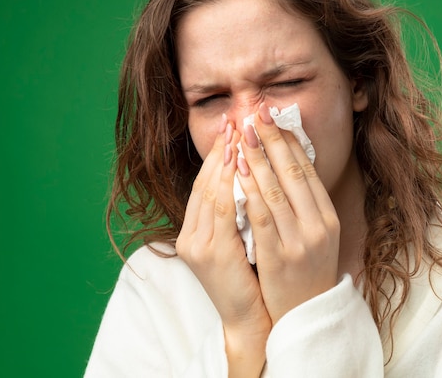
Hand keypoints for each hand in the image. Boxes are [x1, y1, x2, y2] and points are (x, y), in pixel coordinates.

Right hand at [175, 116, 269, 376]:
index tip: (231, 130)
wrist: (250, 319)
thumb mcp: (239, 240)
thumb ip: (236, 211)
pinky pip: (222, 211)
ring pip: (210, 193)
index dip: (217, 156)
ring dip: (225, 161)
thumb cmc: (251, 277)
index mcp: (194, 233)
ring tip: (239, 135)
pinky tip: (242, 165)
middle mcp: (190, 237)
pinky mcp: (213, 254)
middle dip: (221, 151)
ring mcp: (198, 246)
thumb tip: (249, 174)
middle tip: (235, 122)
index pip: (204, 185)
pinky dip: (231, 185)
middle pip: (204, 184)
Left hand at [237, 103, 340, 324]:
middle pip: (293, 173)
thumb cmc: (307, 272)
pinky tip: (238, 172)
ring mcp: (300, 241)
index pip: (307, 170)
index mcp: (328, 217)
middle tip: (255, 114)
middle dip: (272, 140)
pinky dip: (250, 191)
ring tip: (243, 134)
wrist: (306, 316)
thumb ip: (304, 204)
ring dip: (257, 158)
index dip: (289, 141)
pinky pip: (262, 217)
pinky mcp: (279, 257)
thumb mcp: (316, 235)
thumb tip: (287, 167)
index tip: (273, 118)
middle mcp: (319, 225)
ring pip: (276, 190)